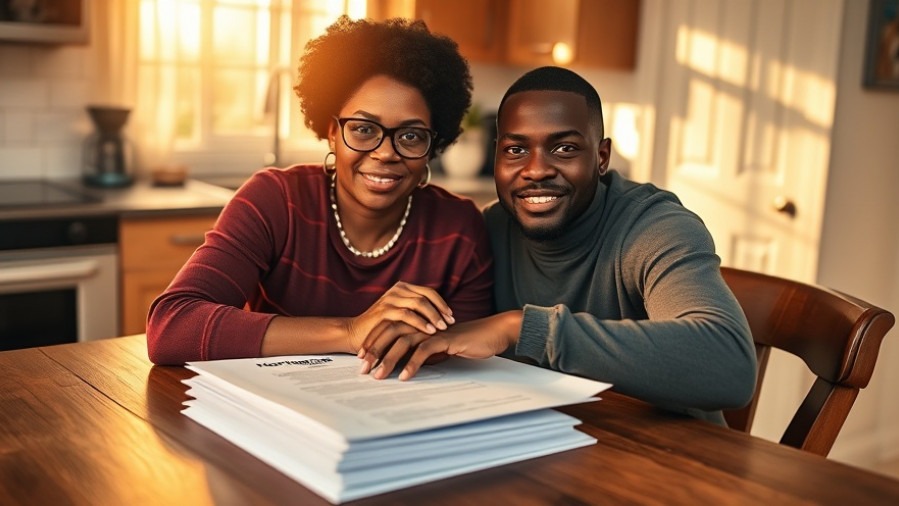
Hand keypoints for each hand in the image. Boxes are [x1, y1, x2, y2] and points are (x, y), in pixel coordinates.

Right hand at [346, 281, 453, 352]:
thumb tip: (443, 321)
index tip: (452, 317)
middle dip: (440, 310)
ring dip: (433, 316)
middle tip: (451, 323)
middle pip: (426, 296)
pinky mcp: (383, 311)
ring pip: (418, 303)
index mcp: (402, 288)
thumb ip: (418, 314)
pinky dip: (421, 323)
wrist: (356, 334)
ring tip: (443, 328)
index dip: (442, 304)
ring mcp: (389, 299)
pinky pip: (407, 315)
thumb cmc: (383, 329)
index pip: (428, 292)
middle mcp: (396, 290)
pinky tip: (430, 331)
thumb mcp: (402, 318)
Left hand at [359, 311, 521, 379]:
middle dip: (374, 351)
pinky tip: (405, 377)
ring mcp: (433, 330)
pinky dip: (413, 364)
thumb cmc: (467, 341)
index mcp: (419, 323)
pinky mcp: (445, 338)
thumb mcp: (440, 347)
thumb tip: (407, 364)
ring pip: (404, 342)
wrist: (491, 333)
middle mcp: (422, 323)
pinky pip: (424, 351)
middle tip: (362, 369)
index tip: (361, 358)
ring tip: (378, 376)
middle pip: (390, 333)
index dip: (374, 342)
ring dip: (389, 360)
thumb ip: (423, 352)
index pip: (389, 329)